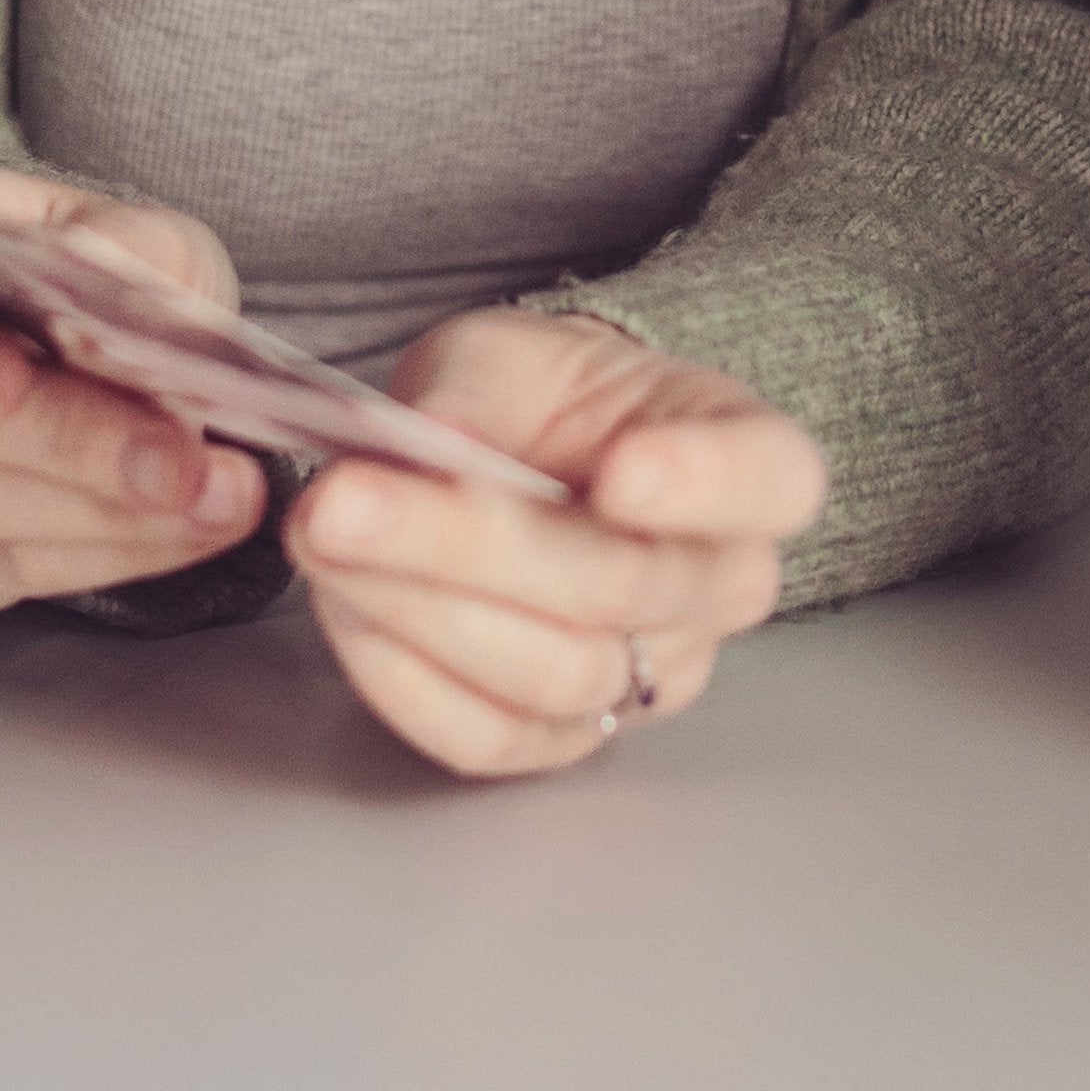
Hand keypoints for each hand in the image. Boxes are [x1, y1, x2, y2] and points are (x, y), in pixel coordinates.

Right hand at [0, 160, 268, 606]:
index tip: (11, 383)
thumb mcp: (123, 222)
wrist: (92, 324)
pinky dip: (101, 552)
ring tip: (216, 494)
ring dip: (103, 512)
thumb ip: (124, 244)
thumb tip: (118, 277)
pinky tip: (181, 527)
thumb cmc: (87, 260)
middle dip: (68, 444)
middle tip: (178, 460)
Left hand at [283, 310, 824, 778]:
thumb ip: (480, 394)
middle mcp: (724, 581)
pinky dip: (403, 679)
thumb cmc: (539, 397)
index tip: (618, 470)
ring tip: (322, 539)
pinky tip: (342, 607)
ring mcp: (655, 673)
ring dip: (419, 609)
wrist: (525, 461)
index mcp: (748, 457)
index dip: (702, 480)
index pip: (766, 478)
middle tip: (344, 501)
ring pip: (554, 672)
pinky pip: (491, 737)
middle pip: (621, 586)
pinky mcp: (571, 737)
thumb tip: (438, 445)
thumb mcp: (506, 353)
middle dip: (468, 546)